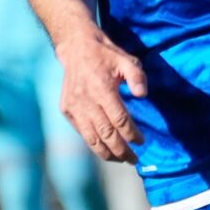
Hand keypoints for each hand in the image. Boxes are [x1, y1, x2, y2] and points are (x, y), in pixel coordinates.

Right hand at [59, 28, 147, 162]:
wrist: (77, 48)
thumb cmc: (106, 55)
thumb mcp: (126, 60)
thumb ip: (136, 77)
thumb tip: (143, 95)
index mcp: (101, 88)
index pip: (119, 119)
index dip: (131, 133)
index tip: (142, 142)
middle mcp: (85, 100)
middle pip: (105, 133)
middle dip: (121, 150)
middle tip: (134, 159)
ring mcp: (74, 106)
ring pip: (91, 137)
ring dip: (106, 152)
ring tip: (120, 160)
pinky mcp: (66, 110)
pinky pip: (81, 132)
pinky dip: (93, 143)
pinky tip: (105, 150)